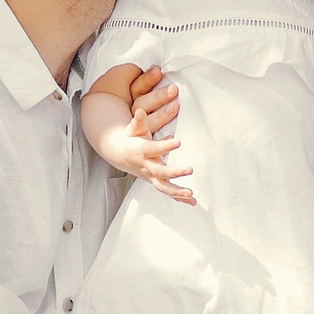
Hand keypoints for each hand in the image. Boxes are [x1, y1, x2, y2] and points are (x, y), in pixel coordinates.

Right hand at [109, 67, 193, 205]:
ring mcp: (151, 176)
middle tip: (189, 169)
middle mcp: (146, 166)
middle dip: (175, 172)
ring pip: (163, 187)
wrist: (121, 155)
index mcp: (142, 151)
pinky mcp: (155, 182)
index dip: (165, 146)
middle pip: (160, 172)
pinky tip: (192, 202)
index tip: (178, 141)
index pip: (154, 149)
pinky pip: (168, 192)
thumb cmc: (131, 139)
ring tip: (191, 194)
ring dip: (177, 192)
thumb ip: (138, 121)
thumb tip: (140, 111)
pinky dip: (179, 199)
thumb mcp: (132, 129)